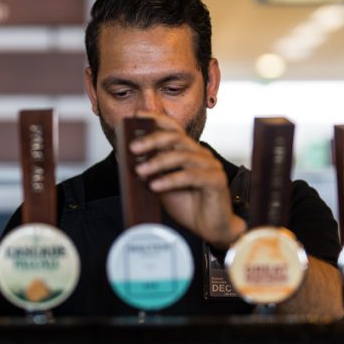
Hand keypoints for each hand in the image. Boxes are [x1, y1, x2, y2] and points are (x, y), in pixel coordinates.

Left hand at [128, 113, 244, 249]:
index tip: (136, 115)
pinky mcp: (216, 180)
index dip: (156, 119)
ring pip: (182, 156)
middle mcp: (200, 154)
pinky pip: (190, 176)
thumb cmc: (189, 205)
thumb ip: (151, 172)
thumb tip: (127, 160)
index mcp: (188, 151)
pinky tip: (155, 185)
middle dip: (152, 140)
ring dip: (158, 162)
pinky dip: (170, 180)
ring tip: (140, 171)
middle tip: (132, 147)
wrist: (211, 227)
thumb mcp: (163, 185)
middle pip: (176, 137)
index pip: (173, 128)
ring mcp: (210, 166)